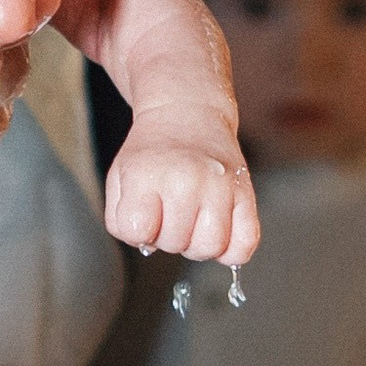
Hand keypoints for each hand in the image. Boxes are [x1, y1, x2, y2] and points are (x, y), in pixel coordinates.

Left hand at [104, 122, 258, 267]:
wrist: (189, 115)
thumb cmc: (153, 152)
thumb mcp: (119, 177)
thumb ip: (121, 220)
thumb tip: (148, 243)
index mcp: (147, 175)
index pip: (137, 231)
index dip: (138, 231)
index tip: (143, 213)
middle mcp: (185, 180)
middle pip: (175, 244)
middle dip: (168, 237)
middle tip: (169, 212)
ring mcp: (219, 187)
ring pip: (210, 248)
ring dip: (198, 245)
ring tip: (192, 221)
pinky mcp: (246, 193)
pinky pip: (245, 244)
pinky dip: (232, 250)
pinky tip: (218, 230)